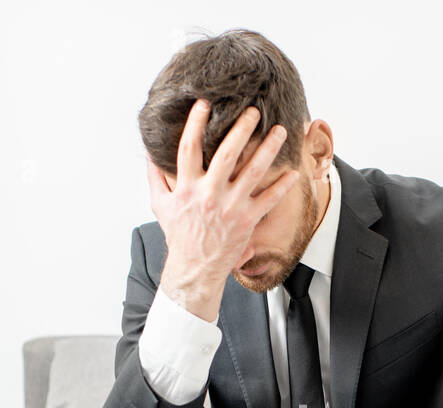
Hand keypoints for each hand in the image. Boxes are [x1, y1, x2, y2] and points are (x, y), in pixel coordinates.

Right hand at [146, 100, 299, 320]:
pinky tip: (293, 172)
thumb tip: (149, 152)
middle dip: (242, 129)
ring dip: (268, 148)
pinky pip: (269, 199)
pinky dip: (283, 185)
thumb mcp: (161, 205)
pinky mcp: (248, 220)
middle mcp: (210, 194)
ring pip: (253, 171)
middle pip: (228, 153)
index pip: (189, 147)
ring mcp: (231, 207)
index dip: (196, 123)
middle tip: (254, 111)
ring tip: (280, 130)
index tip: (205, 104)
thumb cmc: (179, 235)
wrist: (195, 268)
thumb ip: (156, 176)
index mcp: (187, 187)